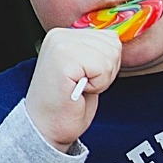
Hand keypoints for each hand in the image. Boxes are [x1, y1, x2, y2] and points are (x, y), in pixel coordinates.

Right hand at [26, 26, 122, 150]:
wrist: (46, 128)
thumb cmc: (67, 103)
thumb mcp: (86, 68)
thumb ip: (97, 51)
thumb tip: (117, 41)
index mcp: (64, 35)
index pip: (110, 37)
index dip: (107, 64)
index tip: (85, 77)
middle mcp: (60, 35)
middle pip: (113, 46)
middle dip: (106, 72)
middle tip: (82, 85)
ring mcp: (60, 45)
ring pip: (109, 56)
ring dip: (101, 79)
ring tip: (79, 87)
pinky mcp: (64, 59)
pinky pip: (102, 68)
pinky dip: (96, 85)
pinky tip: (77, 90)